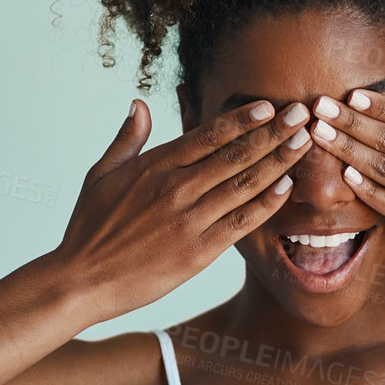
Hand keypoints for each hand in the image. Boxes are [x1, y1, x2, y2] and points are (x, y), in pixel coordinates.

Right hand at [56, 98, 314, 323]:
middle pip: (235, 154)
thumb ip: (126, 139)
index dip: (243, 119)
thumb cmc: (88, 228)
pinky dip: (266, 203)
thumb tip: (139, 103)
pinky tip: (287, 186)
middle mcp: (176, 188)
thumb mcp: (100, 175)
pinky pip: (241, 222)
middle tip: (301, 114)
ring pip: (244, 184)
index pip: (208, 134)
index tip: (269, 106)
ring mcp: (189, 219)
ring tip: (303, 142)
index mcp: (154, 166)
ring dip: (278, 161)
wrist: (80, 281)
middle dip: (272, 132)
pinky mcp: (198, 251)